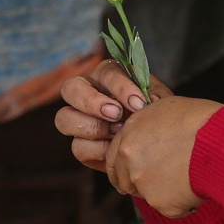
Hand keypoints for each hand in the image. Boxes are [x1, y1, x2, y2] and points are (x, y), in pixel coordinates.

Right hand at [55, 60, 171, 171]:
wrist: (155, 145)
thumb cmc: (155, 115)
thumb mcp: (160, 102)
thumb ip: (154, 97)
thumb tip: (149, 101)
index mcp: (108, 76)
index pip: (106, 72)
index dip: (120, 87)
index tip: (139, 103)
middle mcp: (88, 94)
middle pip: (70, 89)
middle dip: (92, 102)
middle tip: (116, 115)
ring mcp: (80, 120)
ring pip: (63, 118)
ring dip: (91, 127)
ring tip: (117, 134)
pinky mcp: (82, 145)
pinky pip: (77, 147)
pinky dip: (97, 150)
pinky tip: (114, 151)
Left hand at [106, 95, 222, 217]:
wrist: (221, 142)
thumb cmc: (203, 121)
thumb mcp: (167, 109)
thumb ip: (148, 126)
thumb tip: (150, 134)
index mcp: (129, 133)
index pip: (114, 157)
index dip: (123, 167)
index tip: (130, 174)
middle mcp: (129, 159)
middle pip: (124, 181)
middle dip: (138, 184)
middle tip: (159, 184)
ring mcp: (143, 183)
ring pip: (148, 196)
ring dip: (162, 193)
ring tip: (187, 178)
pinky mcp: (160, 203)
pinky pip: (170, 209)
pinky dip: (182, 204)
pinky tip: (197, 188)